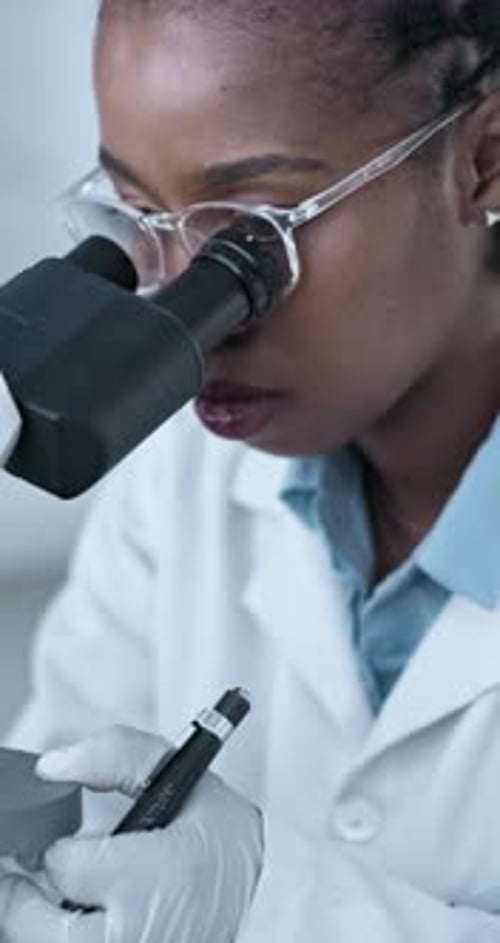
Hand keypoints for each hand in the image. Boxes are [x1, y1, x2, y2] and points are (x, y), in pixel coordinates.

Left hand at [0, 726, 262, 942]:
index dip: (61, 849)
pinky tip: (90, 918)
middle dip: (31, 897)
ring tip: (67, 897)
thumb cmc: (222, 835)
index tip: (72, 844)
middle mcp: (138, 934)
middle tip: (46, 872)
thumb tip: (52, 765)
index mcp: (153, 876)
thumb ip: (116, 755)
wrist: (270, 895)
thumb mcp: (181, 775)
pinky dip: (72, 934)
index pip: (66, 866)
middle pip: (38, 928)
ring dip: (48, 923)